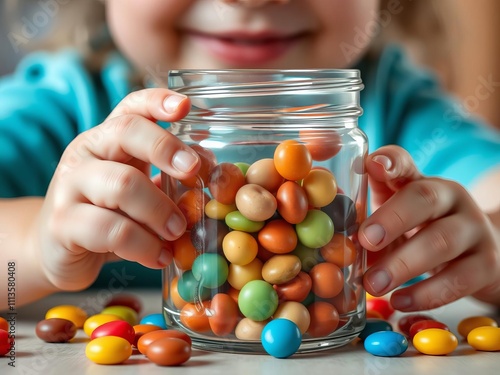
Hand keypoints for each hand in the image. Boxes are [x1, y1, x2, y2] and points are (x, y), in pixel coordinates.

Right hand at [35, 89, 199, 290]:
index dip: (158, 101)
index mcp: (109, 139)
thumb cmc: (110, 215)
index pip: (131, 107)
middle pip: (126, 132)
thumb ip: (171, 178)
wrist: (57, 250)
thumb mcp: (142, 190)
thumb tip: (212, 169)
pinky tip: (159, 257)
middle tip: (193, 172)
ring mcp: (70, 185)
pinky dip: (144, 245)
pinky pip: (111, 230)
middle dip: (166, 148)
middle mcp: (87, 152)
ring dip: (160, 210)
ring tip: (178, 231)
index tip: (185, 106)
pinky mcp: (62, 223)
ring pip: (122, 185)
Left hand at [359, 146, 499, 310]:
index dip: (389, 161)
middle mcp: (451, 198)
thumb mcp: (395, 219)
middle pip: (424, 198)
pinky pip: (458, 280)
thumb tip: (332, 236)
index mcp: (420, 182)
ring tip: (373, 285)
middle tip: (366, 240)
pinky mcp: (487, 264)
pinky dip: (426, 294)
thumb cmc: (421, 233)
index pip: (404, 163)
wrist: (477, 257)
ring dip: (403, 265)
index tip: (373, 166)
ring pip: (442, 240)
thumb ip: (368, 220)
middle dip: (392, 219)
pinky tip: (400, 301)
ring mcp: (474, 229)